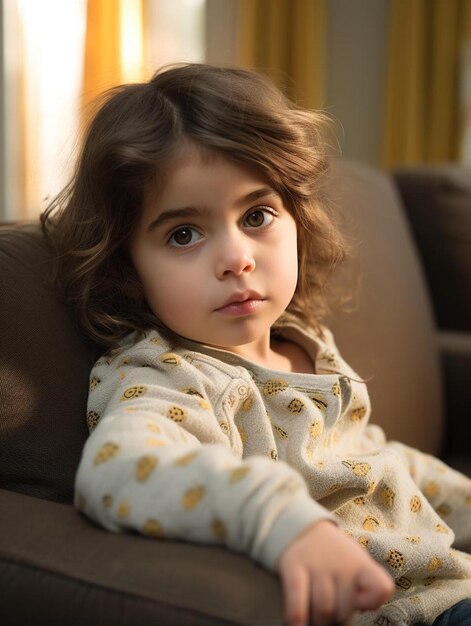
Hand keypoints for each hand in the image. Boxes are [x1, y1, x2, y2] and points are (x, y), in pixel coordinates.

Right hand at [279, 520, 393, 625]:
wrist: (302, 528)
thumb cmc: (334, 557)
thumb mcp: (357, 563)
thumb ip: (367, 587)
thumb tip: (362, 607)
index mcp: (361, 563)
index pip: (381, 587)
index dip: (371, 601)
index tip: (359, 602)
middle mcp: (341, 562)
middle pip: (345, 608)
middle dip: (338, 616)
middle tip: (331, 609)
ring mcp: (317, 564)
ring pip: (323, 609)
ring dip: (318, 619)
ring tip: (315, 615)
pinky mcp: (293, 566)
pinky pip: (298, 598)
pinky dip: (297, 615)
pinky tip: (296, 624)